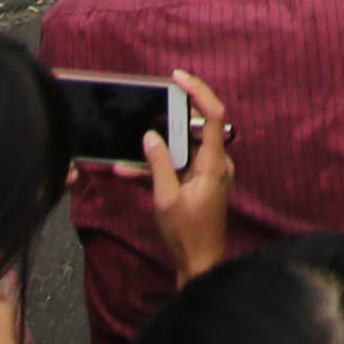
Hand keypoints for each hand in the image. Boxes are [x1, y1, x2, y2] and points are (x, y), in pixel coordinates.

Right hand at [147, 73, 233, 284]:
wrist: (200, 265)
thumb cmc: (187, 235)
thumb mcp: (166, 199)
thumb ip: (158, 164)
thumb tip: (150, 136)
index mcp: (214, 163)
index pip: (214, 115)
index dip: (199, 91)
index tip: (178, 78)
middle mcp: (216, 164)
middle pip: (195, 128)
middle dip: (167, 121)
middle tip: (145, 112)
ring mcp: (208, 174)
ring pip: (181, 149)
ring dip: (156, 150)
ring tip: (127, 152)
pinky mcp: (199, 184)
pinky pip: (178, 166)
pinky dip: (157, 167)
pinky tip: (128, 170)